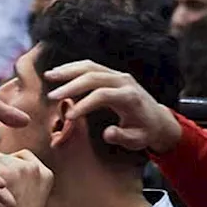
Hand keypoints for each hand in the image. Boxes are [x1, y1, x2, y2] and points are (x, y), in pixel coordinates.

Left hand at [0, 150, 53, 206]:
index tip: (9, 184)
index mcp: (45, 173)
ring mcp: (21, 168)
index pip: (21, 157)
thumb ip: (20, 174)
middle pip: (5, 156)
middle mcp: (35, 167)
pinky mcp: (5, 172)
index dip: (10, 169)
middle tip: (2, 194)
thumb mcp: (28, 192)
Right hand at [43, 60, 182, 152]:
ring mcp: (118, 74)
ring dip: (67, 70)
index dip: (84, 105)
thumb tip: (108, 133)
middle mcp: (124, 81)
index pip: (102, 95)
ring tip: (49, 75)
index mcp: (130, 97)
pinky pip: (90, 66)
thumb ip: (123, 137)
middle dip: (70, 86)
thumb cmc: (145, 131)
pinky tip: (59, 72)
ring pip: (89, 66)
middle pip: (93, 77)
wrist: (158, 119)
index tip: (69, 116)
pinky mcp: (111, 73)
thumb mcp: (138, 140)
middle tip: (51, 96)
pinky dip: (73, 68)